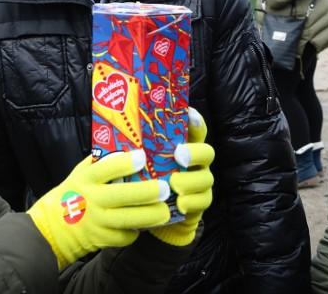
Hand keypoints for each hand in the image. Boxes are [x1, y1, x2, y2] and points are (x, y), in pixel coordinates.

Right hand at [28, 149, 170, 268]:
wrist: (53, 228)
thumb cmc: (72, 194)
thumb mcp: (79, 174)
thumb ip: (99, 163)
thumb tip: (126, 146)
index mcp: (86, 179)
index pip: (107, 168)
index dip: (126, 162)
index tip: (143, 156)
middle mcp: (91, 200)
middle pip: (123, 196)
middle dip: (147, 192)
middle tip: (165, 188)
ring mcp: (96, 221)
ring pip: (128, 219)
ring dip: (150, 216)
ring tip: (165, 211)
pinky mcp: (101, 239)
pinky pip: (124, 236)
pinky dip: (136, 231)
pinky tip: (144, 224)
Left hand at [150, 108, 214, 245]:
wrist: (152, 212)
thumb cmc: (144, 180)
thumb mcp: (143, 162)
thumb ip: (142, 148)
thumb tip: (120, 131)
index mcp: (184, 147)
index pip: (195, 130)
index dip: (195, 121)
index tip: (190, 115)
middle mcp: (196, 163)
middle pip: (207, 152)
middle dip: (195, 152)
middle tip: (178, 155)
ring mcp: (200, 182)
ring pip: (206, 178)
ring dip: (190, 180)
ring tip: (174, 183)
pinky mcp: (199, 202)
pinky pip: (204, 200)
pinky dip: (192, 202)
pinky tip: (180, 204)